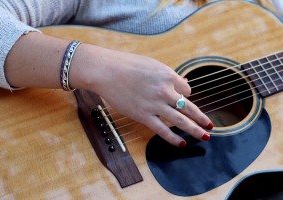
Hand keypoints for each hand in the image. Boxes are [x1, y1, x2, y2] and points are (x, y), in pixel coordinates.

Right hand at [76, 45, 212, 146]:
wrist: (107, 71)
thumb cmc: (127, 65)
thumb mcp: (152, 65)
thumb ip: (168, 75)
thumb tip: (183, 83)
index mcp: (168, 75)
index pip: (187, 90)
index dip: (187, 95)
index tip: (184, 100)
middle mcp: (165, 91)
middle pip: (190, 107)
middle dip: (202, 118)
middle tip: (211, 126)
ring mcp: (155, 105)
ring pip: (181, 121)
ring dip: (195, 130)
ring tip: (205, 137)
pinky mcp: (144, 116)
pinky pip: (163, 130)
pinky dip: (174, 138)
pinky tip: (182, 143)